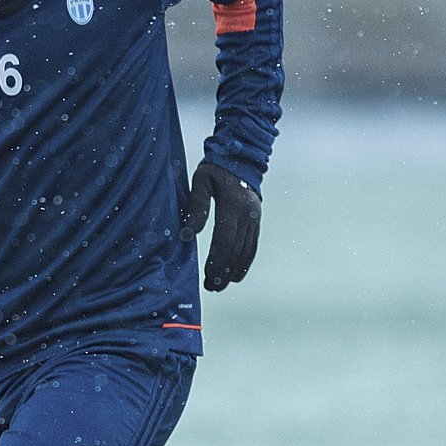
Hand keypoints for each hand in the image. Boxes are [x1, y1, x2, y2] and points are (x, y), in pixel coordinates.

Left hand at [179, 160, 260, 290]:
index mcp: (232, 204)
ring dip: (234, 271)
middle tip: (211, 287)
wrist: (241, 158)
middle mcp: (248, 214)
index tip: (208, 275)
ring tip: (220, 285)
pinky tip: (235, 275)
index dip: (217, 260)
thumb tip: (188, 234)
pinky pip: (253, 246)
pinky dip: (245, 262)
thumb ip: (195, 207)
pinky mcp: (257, 221)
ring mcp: (255, 218)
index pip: (225, 239)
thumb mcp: (200, 181)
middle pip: (237, 249)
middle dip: (224, 271)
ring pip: (247, 251)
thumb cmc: (215, 169)